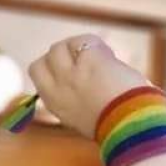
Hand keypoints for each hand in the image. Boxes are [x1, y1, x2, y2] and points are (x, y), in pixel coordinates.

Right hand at [28, 34, 150, 139]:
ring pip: (61, 46)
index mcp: (54, 103)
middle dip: (63, 54)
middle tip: (84, 61)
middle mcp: (58, 87)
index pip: (37, 70)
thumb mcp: (80, 114)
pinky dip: (97, 45)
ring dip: (78, 48)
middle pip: (48, 55)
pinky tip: (109, 57)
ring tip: (98, 60)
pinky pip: (85, 40)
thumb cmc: (112, 123)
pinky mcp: (90, 60)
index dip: (52, 64)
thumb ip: (71, 96)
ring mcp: (72, 73)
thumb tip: (73, 73)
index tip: (70, 67)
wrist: (129, 124)